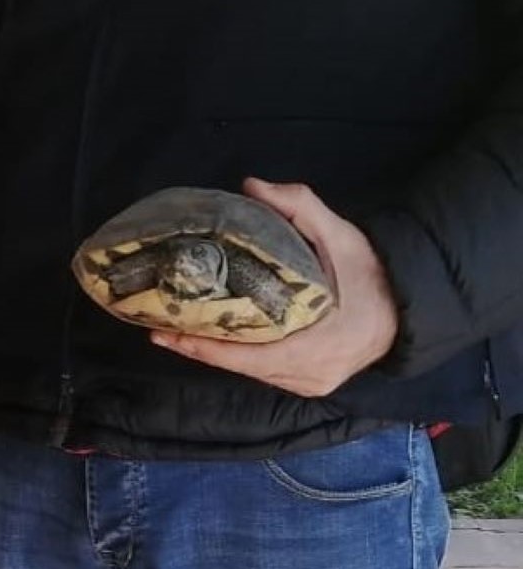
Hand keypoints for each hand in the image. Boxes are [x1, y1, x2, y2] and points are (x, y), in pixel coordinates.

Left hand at [150, 177, 399, 397]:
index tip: (166, 332)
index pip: (248, 355)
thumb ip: (299, 206)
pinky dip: (235, 354)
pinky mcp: (309, 381)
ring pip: (250, 370)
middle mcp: (309, 375)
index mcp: (317, 347)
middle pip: (241, 365)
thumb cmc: (374, 272)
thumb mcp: (340, 234)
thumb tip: (250, 185)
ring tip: (171, 329)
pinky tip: (208, 335)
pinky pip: (263, 370)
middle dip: (197, 346)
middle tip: (156, 327)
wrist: (411, 304)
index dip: (204, 345)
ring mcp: (310, 383)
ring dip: (212, 352)